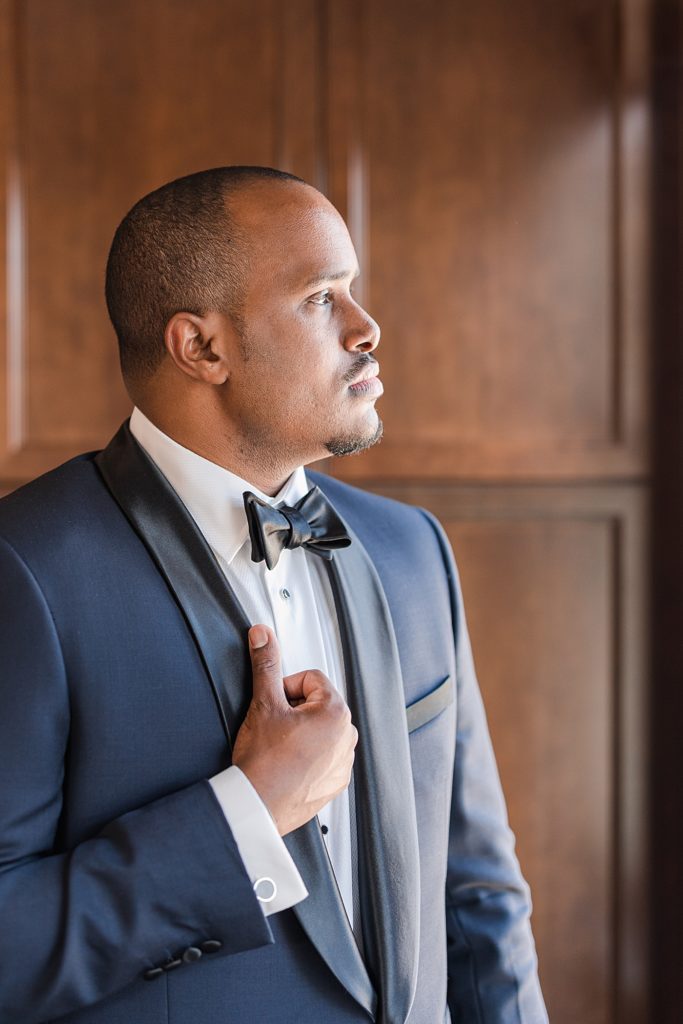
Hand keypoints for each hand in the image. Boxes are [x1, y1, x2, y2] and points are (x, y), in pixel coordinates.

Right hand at [231, 624, 358, 835]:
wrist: (256, 806)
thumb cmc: (263, 762)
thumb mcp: (263, 704)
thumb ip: (266, 664)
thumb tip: (263, 635)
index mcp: (336, 712)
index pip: (310, 679)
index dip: (286, 688)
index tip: (274, 705)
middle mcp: (347, 736)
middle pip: (317, 703)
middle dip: (294, 710)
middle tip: (274, 727)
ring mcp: (343, 761)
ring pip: (320, 730)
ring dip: (301, 732)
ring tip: (280, 748)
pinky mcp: (336, 782)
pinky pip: (324, 756)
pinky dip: (308, 756)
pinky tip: (288, 764)